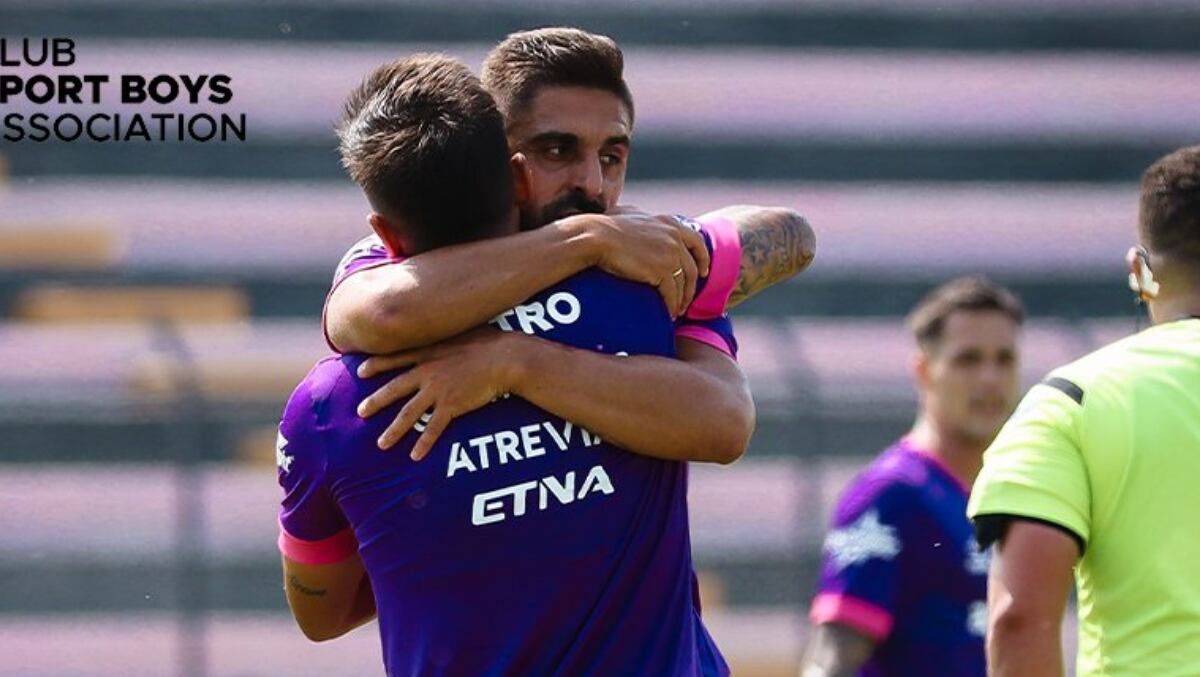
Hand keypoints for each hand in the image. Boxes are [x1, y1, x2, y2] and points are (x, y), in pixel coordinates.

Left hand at [355, 328, 525, 459]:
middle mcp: (428, 372)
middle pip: (394, 389)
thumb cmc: (490, 343)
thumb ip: (449, 337)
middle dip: (375, 402)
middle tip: (360, 412)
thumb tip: (450, 335)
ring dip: (393, 431)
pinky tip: (415, 456)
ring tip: (381, 444)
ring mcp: (438, 390)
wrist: (506, 358)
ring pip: (408, 414)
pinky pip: (433, 429)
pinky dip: (423, 444)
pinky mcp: (452, 406)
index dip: (376, 365)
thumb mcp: (463, 332)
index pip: (395, 358)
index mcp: (429, 352)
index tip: (360, 370)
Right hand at [563, 210, 710, 317]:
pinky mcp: (662, 271)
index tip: (703, 271)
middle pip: (693, 267)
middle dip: (693, 286)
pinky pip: (672, 294)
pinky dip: (671, 306)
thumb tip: (638, 215)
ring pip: (685, 283)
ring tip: (676, 310)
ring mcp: (670, 254)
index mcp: (670, 223)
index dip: (703, 258)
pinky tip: (668, 313)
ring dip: (682, 300)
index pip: (697, 241)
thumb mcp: (630, 213)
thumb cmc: (605, 225)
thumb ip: (642, 216)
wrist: (596, 237)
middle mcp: (675, 238)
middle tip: (687, 299)